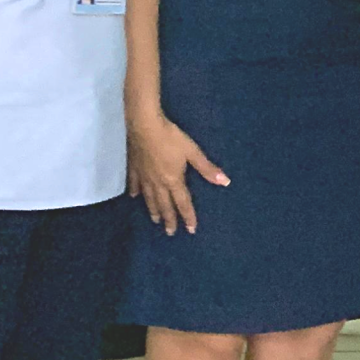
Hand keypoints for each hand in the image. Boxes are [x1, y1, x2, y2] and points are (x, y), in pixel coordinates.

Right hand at [129, 112, 228, 234]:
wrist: (144, 126)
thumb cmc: (171, 138)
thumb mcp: (192, 152)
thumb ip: (207, 168)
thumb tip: (225, 182)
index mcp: (173, 180)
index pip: (183, 203)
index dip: (188, 217)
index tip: (191, 230)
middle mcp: (158, 183)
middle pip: (165, 205)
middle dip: (169, 219)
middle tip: (171, 233)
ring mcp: (144, 177)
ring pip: (149, 198)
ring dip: (153, 210)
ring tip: (155, 221)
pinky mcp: (134, 168)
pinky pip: (134, 184)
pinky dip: (135, 192)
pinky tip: (134, 197)